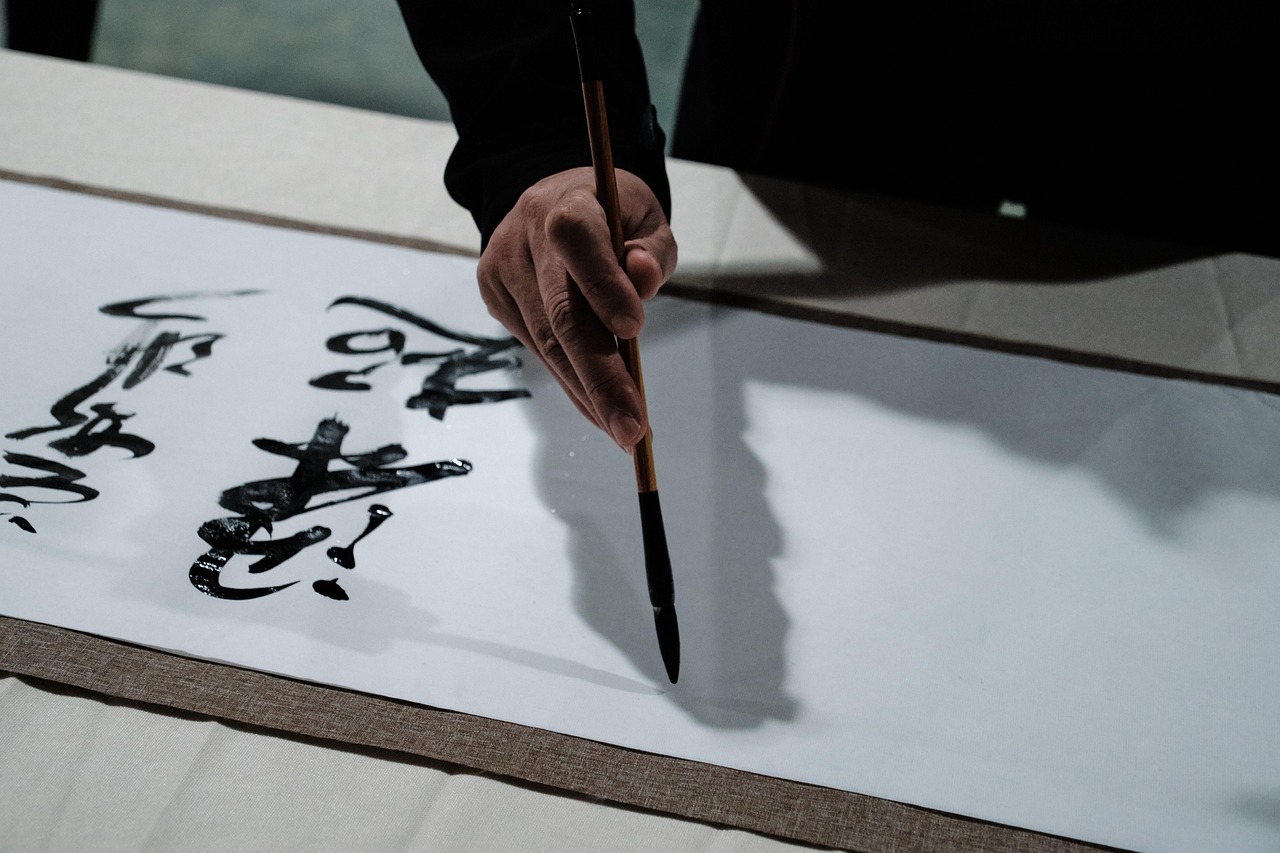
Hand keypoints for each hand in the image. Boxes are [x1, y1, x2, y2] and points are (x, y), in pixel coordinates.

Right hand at [477, 167, 676, 447]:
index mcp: (564, 204)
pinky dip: (572, 384)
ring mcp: (503, 272)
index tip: (634, 329)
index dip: (603, 284)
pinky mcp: (495, 299)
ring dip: (588, 394)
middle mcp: (524, 239)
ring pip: (548, 345)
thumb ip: (653, 250)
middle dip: (601, 377)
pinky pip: (539, 351)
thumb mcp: (644, 215)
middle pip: (560, 315)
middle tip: (633, 426)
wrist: (552, 201)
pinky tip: (598, 410)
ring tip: (624, 430)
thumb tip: (644, 279)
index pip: (577, 240)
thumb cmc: (611, 213)